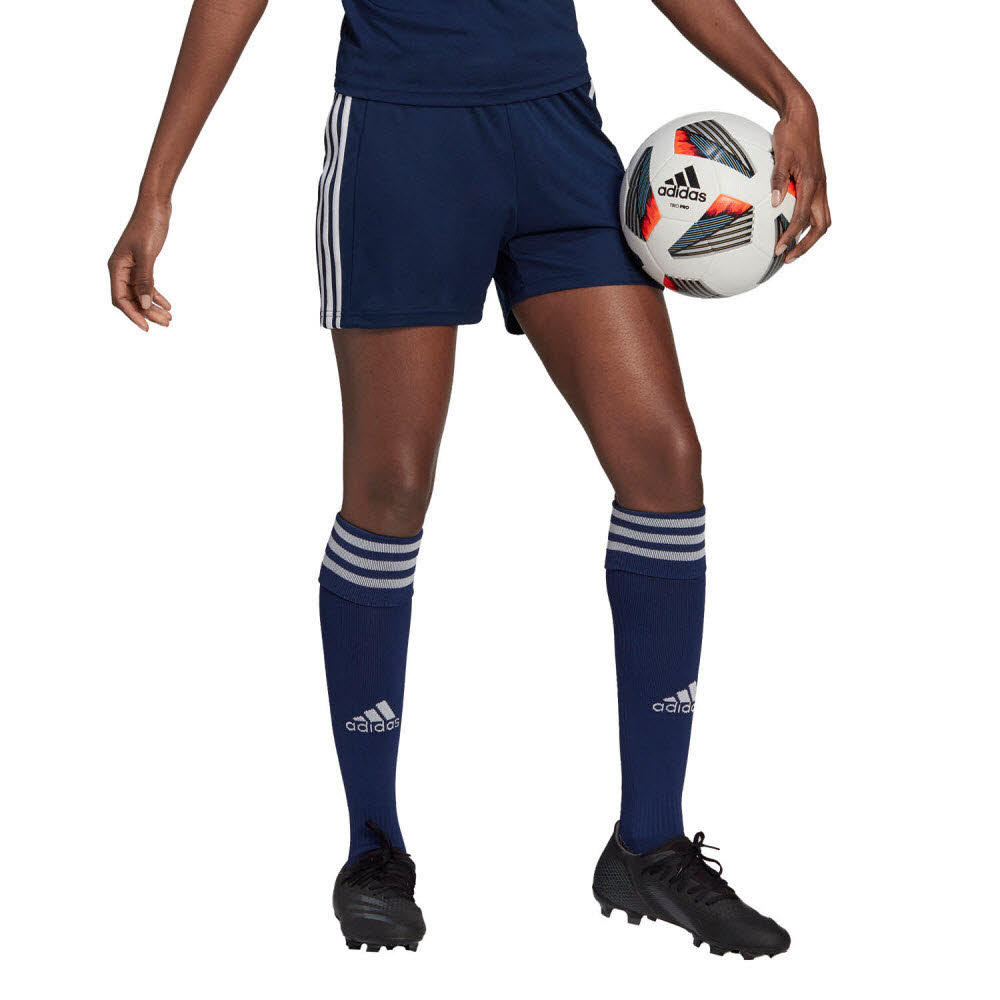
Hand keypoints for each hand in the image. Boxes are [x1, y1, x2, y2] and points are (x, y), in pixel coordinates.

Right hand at [108, 196, 172, 330]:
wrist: (155, 206)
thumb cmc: (148, 226)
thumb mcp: (147, 255)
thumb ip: (145, 280)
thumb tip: (145, 304)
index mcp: (116, 267)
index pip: (120, 298)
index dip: (132, 314)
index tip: (147, 327)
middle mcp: (121, 268)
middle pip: (131, 299)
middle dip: (148, 313)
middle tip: (167, 323)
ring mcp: (131, 266)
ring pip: (140, 293)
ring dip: (153, 307)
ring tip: (170, 318)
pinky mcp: (142, 263)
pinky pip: (146, 285)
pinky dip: (156, 295)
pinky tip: (168, 305)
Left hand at [770, 97, 830, 261]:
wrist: (803, 116)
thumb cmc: (790, 133)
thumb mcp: (780, 155)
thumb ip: (777, 179)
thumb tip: (776, 203)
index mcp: (812, 183)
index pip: (803, 219)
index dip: (792, 237)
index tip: (779, 250)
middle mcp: (820, 187)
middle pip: (822, 226)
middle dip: (806, 245)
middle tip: (788, 258)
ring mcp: (821, 185)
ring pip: (823, 218)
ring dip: (810, 236)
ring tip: (792, 248)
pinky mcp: (817, 182)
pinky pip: (817, 208)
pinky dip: (808, 222)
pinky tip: (792, 225)